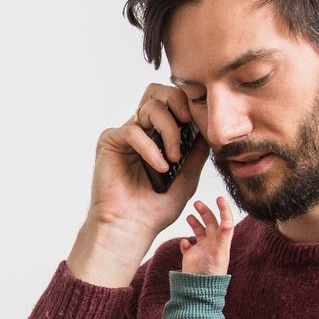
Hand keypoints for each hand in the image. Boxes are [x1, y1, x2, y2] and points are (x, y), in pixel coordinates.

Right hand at [69, 85, 210, 285]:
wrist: (132, 227)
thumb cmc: (156, 207)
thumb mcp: (187, 177)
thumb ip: (197, 152)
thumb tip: (208, 129)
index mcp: (158, 135)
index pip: (173, 103)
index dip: (188, 105)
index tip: (201, 124)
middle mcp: (141, 130)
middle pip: (158, 92)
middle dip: (178, 101)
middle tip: (188, 121)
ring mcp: (126, 134)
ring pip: (151, 107)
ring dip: (169, 130)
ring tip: (174, 158)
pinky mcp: (110, 141)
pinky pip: (134, 131)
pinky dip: (151, 149)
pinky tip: (160, 167)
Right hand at [179, 197, 233, 274]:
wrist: (200, 287)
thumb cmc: (213, 272)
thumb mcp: (219, 252)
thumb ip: (222, 236)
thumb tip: (228, 222)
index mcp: (221, 241)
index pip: (225, 221)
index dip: (223, 209)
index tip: (219, 198)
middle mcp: (212, 243)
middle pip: (210, 223)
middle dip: (205, 212)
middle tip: (197, 203)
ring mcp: (202, 249)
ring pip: (199, 232)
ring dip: (195, 223)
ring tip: (189, 217)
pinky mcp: (191, 256)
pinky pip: (187, 246)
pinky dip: (185, 243)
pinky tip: (184, 243)